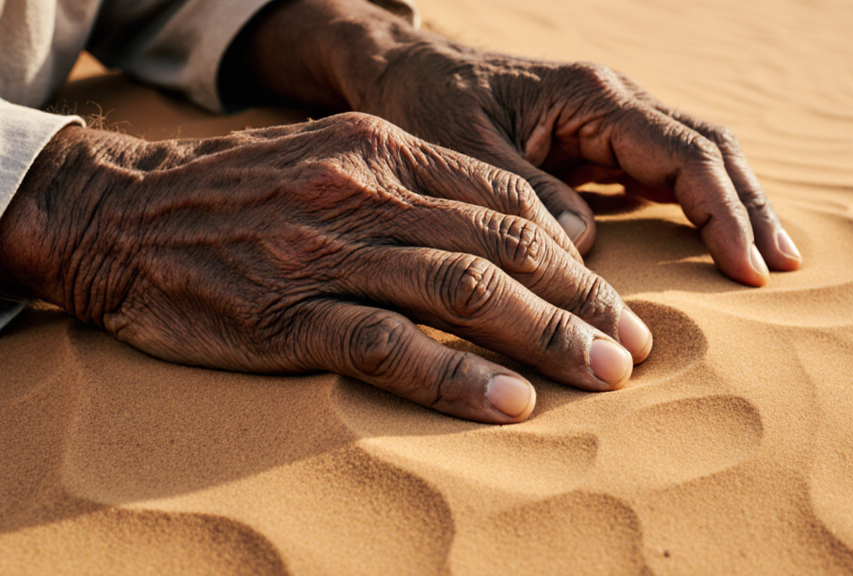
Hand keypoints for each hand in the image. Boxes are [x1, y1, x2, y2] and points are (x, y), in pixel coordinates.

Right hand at [0, 114, 651, 422]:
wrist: (121, 212)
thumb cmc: (239, 193)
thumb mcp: (331, 158)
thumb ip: (411, 189)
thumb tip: (503, 235)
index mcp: (383, 150)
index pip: (506, 202)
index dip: (573, 256)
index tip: (613, 300)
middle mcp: (363, 194)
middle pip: (501, 248)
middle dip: (581, 300)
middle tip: (633, 347)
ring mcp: (324, 255)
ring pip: (460, 293)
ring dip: (543, 336)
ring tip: (601, 373)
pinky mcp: (286, 314)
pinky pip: (387, 347)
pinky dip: (455, 376)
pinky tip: (509, 402)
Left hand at [227, 0, 802, 286]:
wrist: (407, 68)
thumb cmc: (430, 101)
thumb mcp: (465, 150)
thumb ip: (525, 197)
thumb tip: (585, 249)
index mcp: (592, 97)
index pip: (684, 152)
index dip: (724, 211)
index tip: (748, 269)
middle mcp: (614, 103)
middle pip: (709, 149)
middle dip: (750, 208)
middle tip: (783, 269)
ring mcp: (611, 121)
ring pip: (696, 158)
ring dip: (734, 207)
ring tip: (765, 263)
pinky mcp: (599, 142)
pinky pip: (665, 172)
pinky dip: (698, 207)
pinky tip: (714, 244)